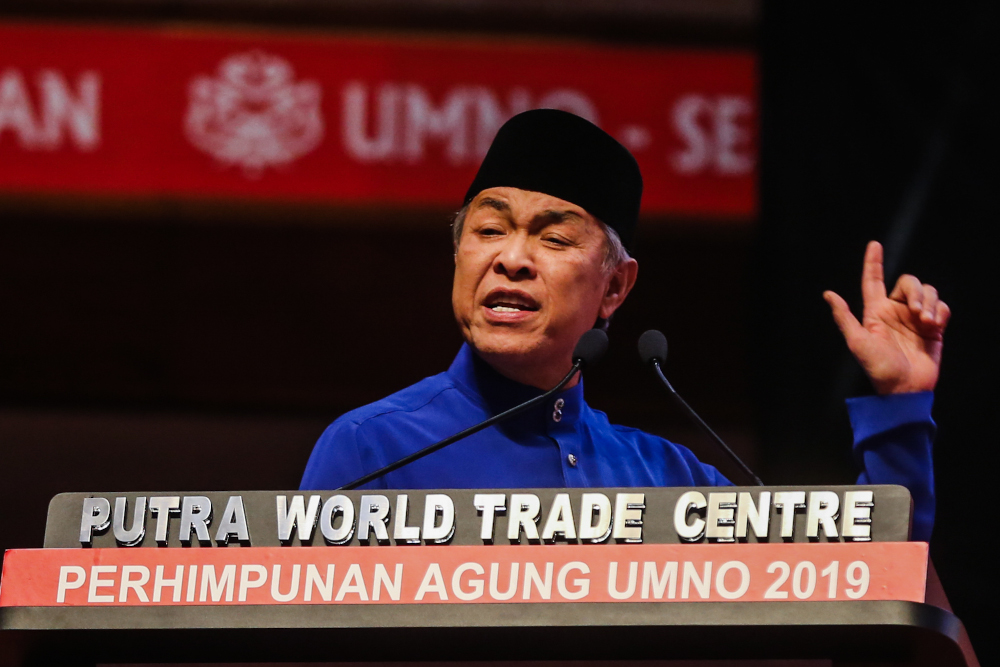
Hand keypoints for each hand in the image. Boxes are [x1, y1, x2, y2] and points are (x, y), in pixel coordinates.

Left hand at [824, 241, 949, 394]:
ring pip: (928, 291)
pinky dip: (941, 312)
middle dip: (916, 292)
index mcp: (875, 312)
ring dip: (929, 303)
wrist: (905, 388)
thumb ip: (844, 317)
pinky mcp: (934, 327)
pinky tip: (935, 326)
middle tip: (918, 314)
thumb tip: (828, 294)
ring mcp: (915, 318)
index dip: (873, 262)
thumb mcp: (857, 342)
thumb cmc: (878, 368)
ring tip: (926, 323)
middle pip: (909, 282)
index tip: (874, 244)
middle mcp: (895, 311)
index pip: (873, 281)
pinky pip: (942, 306)